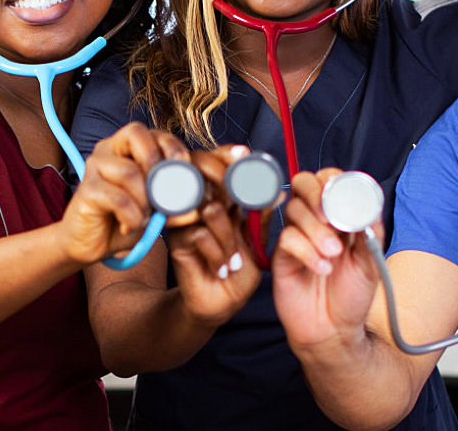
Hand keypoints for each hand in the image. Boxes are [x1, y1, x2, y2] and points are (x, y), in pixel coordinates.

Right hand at [62, 123, 188, 264]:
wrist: (91, 244)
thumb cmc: (123, 220)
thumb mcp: (155, 213)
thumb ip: (173, 208)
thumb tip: (194, 210)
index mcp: (126, 148)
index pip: (153, 132)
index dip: (172, 146)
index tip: (185, 167)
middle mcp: (108, 150)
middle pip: (136, 134)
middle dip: (157, 163)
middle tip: (164, 194)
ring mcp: (94, 167)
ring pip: (130, 171)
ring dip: (145, 201)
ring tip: (145, 219)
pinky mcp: (86, 189)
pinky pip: (117, 197)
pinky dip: (131, 215)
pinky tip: (129, 226)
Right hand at [165, 147, 259, 325]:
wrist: (221, 302)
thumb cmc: (240, 270)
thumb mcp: (257, 241)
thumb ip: (263, 215)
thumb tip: (280, 189)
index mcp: (222, 197)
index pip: (220, 164)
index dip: (229, 155)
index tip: (246, 155)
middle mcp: (202, 203)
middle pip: (207, 174)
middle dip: (232, 188)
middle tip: (243, 210)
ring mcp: (187, 220)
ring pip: (213, 209)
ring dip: (230, 238)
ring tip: (234, 260)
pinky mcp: (177, 239)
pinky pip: (201, 233)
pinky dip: (217, 253)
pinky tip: (222, 268)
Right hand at [273, 168, 382, 352]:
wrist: (335, 330)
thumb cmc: (353, 295)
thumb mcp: (372, 261)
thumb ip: (370, 230)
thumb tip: (366, 204)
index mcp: (340, 215)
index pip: (331, 180)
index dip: (334, 180)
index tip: (342, 192)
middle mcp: (316, 220)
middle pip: (304, 184)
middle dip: (316, 195)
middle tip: (330, 218)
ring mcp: (297, 236)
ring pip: (294, 210)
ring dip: (316, 230)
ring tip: (333, 255)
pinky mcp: (282, 255)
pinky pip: (286, 239)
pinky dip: (306, 251)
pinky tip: (321, 268)